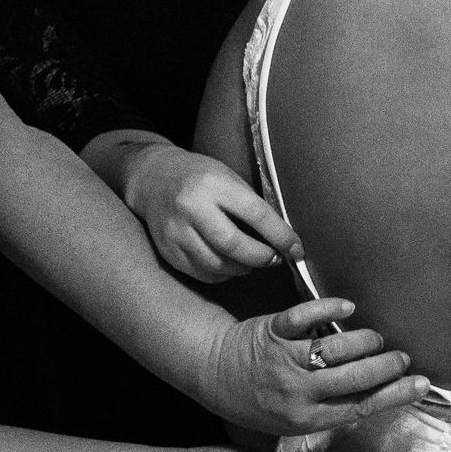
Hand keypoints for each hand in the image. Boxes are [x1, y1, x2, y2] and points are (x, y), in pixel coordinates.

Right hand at [123, 140, 300, 281]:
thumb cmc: (200, 177)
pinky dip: (221, 274)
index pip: (257, 215)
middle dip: (261, 257)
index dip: (281, 237)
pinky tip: (228, 264)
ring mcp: (176, 231)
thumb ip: (251, 206)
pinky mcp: (168, 250)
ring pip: (218, 265)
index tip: (297, 250)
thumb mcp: (227, 178)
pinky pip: (202, 273)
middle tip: (273, 258)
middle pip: (234, 246)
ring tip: (250, 261)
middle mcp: (192, 207)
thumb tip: (282, 239)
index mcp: (214, 184)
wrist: (153, 179)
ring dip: (242, 269)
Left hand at [207, 295, 425, 436]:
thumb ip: (324, 417)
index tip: (422, 384)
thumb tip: (369, 405)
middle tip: (401, 358)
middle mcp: (299, 392)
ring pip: (337, 348)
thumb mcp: (286, 425)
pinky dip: (329, 309)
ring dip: (365, 340)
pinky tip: (347, 307)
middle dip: (388, 365)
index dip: (395, 395)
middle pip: (357, 377)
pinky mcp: (274, 331)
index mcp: (306, 419)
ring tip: (376, 338)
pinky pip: (306, 317)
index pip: (361, 407)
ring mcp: (286, 360)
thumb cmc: (252, 401)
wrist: (211, 372)